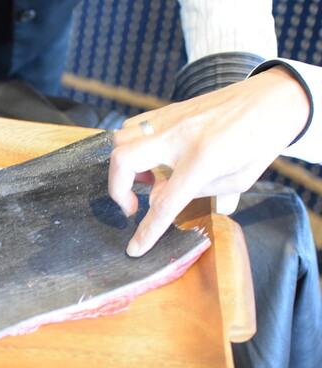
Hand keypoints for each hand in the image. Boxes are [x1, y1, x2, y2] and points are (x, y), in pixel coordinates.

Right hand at [109, 66, 309, 256]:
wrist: (272, 98)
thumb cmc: (260, 141)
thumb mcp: (238, 179)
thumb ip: (197, 193)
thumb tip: (158, 201)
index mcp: (203, 159)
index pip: (165, 202)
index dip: (147, 230)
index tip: (134, 247)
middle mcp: (178, 136)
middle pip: (123, 160)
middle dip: (117, 189)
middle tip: (133, 205)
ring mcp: (169, 119)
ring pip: (120, 139)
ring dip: (124, 166)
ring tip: (145, 178)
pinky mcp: (167, 110)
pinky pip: (132, 127)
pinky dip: (131, 146)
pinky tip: (150, 157)